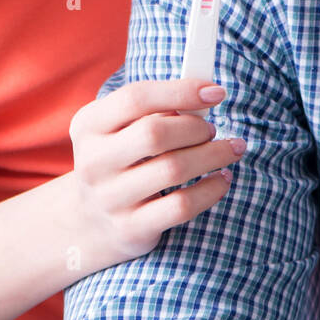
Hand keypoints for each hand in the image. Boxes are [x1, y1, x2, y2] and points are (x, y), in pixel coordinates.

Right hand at [67, 77, 245, 268]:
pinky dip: (211, 189)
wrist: (91, 221)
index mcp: (88, 125)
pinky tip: (223, 179)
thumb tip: (205, 96)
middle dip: (196, 128)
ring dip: (213, 155)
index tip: (217, 92)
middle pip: (154, 133)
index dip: (181, 91)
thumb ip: (156, 110)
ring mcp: (109, 198)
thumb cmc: (121, 160)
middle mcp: (92, 161)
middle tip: (212, 130)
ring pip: (173, 169)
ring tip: (231, 149)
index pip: (135, 98)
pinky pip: (181, 205)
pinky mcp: (130, 228)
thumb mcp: (123, 129)